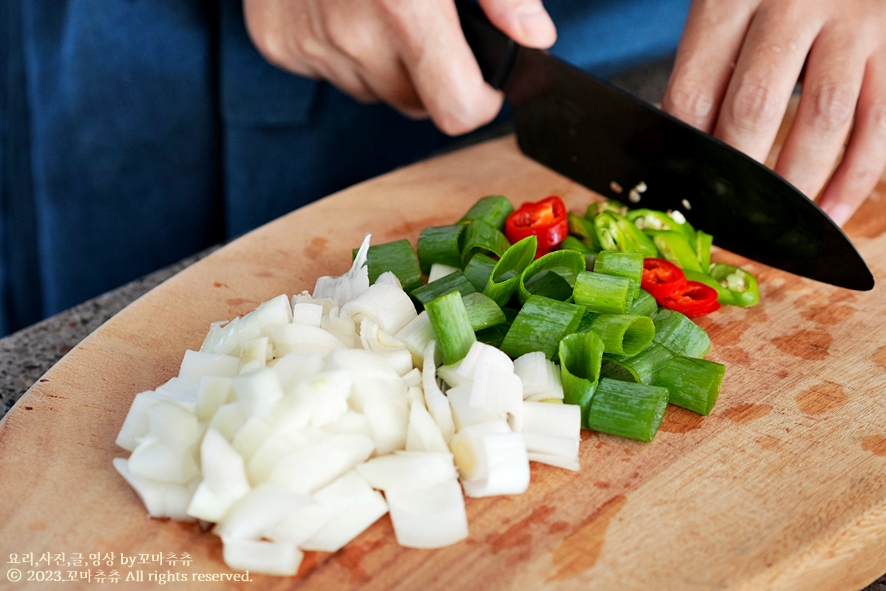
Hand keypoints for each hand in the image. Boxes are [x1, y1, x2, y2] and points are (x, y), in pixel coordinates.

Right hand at [242, 0, 555, 135]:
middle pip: (416, 104)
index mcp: (405, 6)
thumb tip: (534, 36)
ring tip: (375, 2)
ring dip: (384, 61)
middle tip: (424, 21)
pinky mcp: (277, 43)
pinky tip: (337, 4)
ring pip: (372, 89)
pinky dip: (340, 48)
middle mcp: (354, 35)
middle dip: (432, 75)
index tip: (481, 80)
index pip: (456, 110)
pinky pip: (329, 72)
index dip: (479, 100)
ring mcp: (310, 44)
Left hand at [662, 0, 885, 225]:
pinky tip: (830, 213)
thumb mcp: (722, 8)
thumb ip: (704, 71)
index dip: (686, 153)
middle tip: (727, 216)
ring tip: (776, 223)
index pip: (695, 92)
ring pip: (823, 118)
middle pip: (754, 107)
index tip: (684, 192)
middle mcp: (791, 5)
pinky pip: (879, 121)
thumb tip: (679, 157)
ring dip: (798, 182)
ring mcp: (851, 23)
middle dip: (738, 174)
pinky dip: (855, 176)